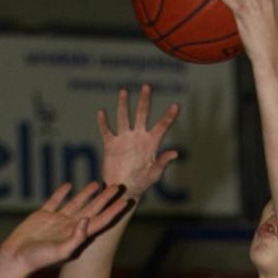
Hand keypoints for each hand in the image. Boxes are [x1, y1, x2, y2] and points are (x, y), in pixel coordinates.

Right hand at [0, 182, 125, 273]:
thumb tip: (87, 219)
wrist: (15, 258)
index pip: (100, 221)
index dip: (114, 211)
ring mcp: (57, 221)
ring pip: (76, 203)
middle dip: (105, 199)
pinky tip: (69, 185)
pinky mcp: (42, 215)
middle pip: (93, 209)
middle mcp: (70, 227)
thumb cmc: (38, 259)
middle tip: (118, 186)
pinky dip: (62, 192)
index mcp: (77, 235)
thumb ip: (76, 238)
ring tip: (98, 183)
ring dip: (88, 193)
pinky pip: (55, 201)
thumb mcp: (59, 251)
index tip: (126, 200)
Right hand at [98, 84, 179, 198]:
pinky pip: (106, 131)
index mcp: (151, 143)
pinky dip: (103, 122)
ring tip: (124, 91)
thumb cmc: (142, 184)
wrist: (123, 190)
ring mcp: (124, 139)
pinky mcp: (111, 145)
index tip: (176, 105)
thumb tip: (175, 153)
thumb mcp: (154, 174)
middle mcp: (138, 137)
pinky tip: (101, 112)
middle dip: (144, 101)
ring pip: (124, 118)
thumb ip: (163, 162)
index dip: (169, 116)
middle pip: (142, 114)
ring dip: (123, 105)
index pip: (162, 126)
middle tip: (147, 86)